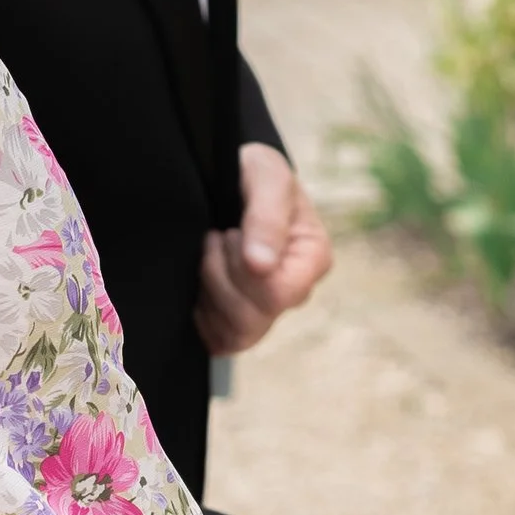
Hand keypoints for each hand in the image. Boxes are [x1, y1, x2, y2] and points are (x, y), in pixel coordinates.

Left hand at [196, 147, 333, 354]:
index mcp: (314, 258)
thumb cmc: (255, 172)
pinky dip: (203, 316)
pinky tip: (201, 281)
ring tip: (210, 255)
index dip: (241, 268)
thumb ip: (266, 217)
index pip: (277, 294)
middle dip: (219, 276)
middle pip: (253, 320)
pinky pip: (220, 342)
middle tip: (215, 238)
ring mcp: (270, 310)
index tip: (228, 232)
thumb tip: (261, 266)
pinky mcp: (241, 321)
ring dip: (210, 292)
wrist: (234, 177)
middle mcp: (296, 291)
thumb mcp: (266, 175)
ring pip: (237, 335)